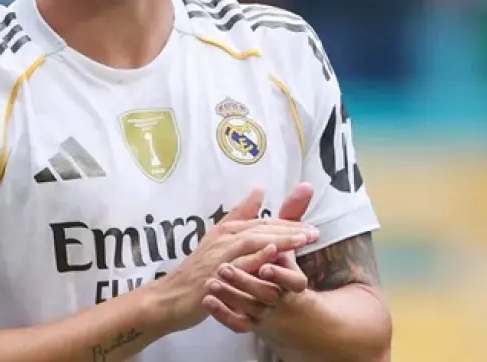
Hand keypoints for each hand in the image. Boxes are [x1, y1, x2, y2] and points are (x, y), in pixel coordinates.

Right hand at [153, 188, 318, 332]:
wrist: (172, 296)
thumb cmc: (199, 270)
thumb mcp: (219, 239)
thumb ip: (241, 216)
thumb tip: (259, 190)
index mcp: (227, 229)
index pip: (263, 222)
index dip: (288, 223)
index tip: (311, 227)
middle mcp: (223, 239)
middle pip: (260, 228)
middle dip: (289, 229)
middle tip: (314, 233)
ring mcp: (218, 256)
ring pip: (252, 241)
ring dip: (278, 239)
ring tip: (302, 240)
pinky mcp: (214, 274)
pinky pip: (238, 265)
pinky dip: (255, 257)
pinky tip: (273, 255)